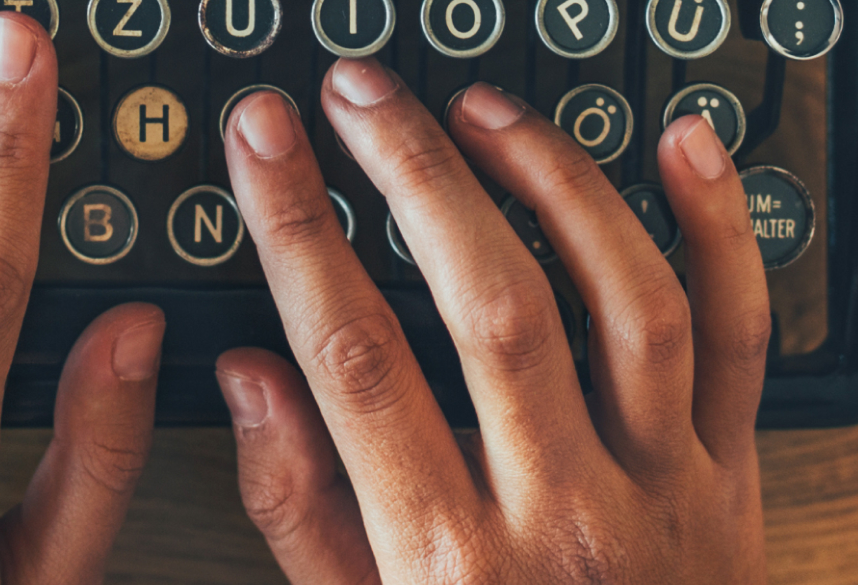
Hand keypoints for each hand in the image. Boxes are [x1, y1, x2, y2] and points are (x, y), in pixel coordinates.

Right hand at [215, 58, 767, 582]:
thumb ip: (297, 506)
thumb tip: (250, 375)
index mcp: (446, 558)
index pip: (356, 357)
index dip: (298, 231)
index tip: (265, 145)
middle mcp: (562, 514)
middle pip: (491, 307)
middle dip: (412, 176)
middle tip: (356, 95)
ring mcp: (662, 490)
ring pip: (623, 301)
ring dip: (549, 182)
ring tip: (478, 111)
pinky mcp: (733, 477)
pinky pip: (741, 337)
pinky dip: (721, 232)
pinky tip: (681, 146)